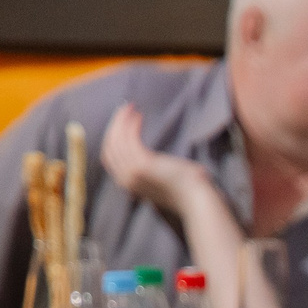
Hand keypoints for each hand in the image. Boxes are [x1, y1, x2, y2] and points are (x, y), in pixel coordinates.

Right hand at [100, 102, 207, 219]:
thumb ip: (151, 171)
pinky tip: (139, 115)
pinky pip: (130, 139)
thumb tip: (153, 160)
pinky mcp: (142, 165)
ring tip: (130, 107)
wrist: (197, 200)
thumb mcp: (161, 179)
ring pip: (117, 140)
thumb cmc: (186, 189)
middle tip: (124, 109)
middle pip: (110, 146)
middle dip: (115, 126)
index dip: (113, 137)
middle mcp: (125, 180)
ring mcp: (132, 173)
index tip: (120, 123)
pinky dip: (131, 125)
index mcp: (128, 184)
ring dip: (122, 121)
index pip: (110, 157)